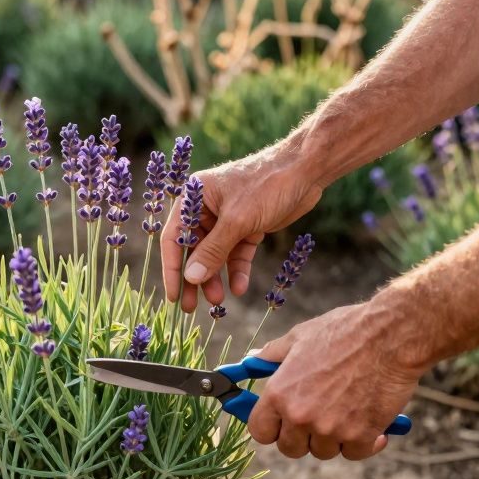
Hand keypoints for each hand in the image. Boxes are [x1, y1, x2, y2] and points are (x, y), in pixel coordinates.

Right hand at [161, 144, 321, 311]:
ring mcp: (227, 219)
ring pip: (215, 255)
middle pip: (194, 249)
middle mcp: (205, 208)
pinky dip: (237, 270)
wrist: (306, 170)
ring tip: (218, 302)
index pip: (174, 237)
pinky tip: (240, 288)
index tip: (174, 296)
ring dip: (216, 278)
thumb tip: (191, 279)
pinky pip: (237, 253)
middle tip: (191, 308)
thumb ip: (212, 251)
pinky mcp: (247, 227)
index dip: (173, 269)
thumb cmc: (266, 185)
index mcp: (193, 198)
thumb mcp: (237, 221)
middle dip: (195, 278)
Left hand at [247, 301, 426, 459]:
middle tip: (318, 416)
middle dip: (302, 437)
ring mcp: (331, 428)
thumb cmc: (345, 331)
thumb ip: (271, 354)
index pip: (260, 432)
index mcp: (279, 393)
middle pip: (290, 448)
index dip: (270, 429)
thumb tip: (251, 360)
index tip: (281, 424)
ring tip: (347, 410)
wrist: (391, 335)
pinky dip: (363, 442)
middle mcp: (301, 415)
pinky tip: (370, 422)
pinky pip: (355, 453)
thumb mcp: (299, 337)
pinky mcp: (361, 436)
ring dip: (334, 438)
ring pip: (324, 452)